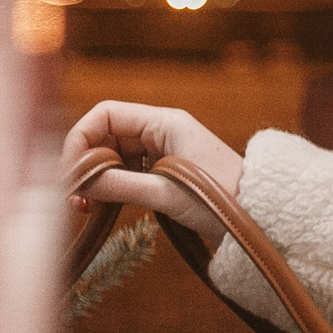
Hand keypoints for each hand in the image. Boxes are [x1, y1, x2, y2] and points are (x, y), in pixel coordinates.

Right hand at [61, 101, 244, 246]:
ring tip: (86, 208)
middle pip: (104, 135)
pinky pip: (126, 171)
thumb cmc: (224, 200)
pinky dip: (111, 187)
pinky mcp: (166, 171)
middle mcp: (162, 129)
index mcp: (165, 122)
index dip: (79, 139)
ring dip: (95, 179)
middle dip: (85, 164)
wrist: (263, 218)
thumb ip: (119, 185)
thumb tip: (76, 184)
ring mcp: (164, 150)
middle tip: (74, 199)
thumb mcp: (166, 192)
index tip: (69, 173)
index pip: (105, 114)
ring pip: (113, 156)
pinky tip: (102, 207)